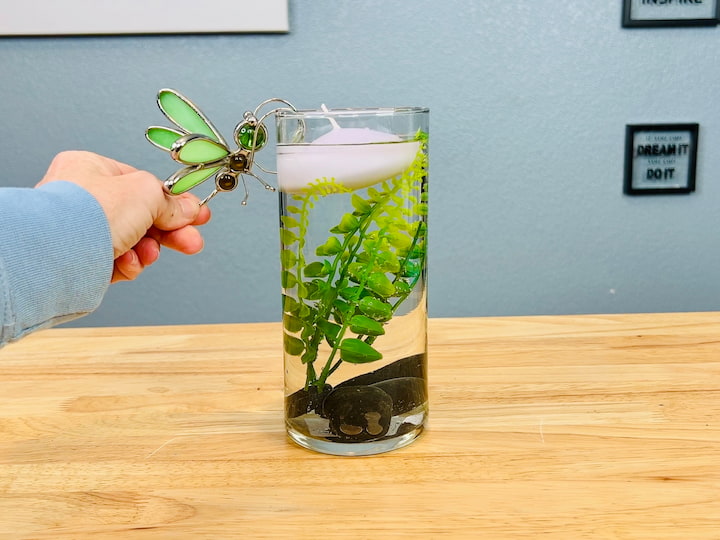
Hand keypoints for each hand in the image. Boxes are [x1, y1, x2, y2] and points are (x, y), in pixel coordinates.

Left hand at [37, 150, 211, 281]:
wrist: (59, 254)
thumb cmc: (88, 213)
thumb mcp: (146, 194)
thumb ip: (171, 201)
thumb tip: (190, 208)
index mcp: (91, 169)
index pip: (141, 185)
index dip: (172, 202)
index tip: (195, 214)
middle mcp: (83, 198)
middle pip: (140, 216)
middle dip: (168, 232)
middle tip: (191, 241)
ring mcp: (80, 230)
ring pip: (131, 241)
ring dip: (147, 250)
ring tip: (150, 254)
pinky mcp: (81, 258)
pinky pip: (116, 260)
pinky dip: (127, 264)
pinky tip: (127, 262)